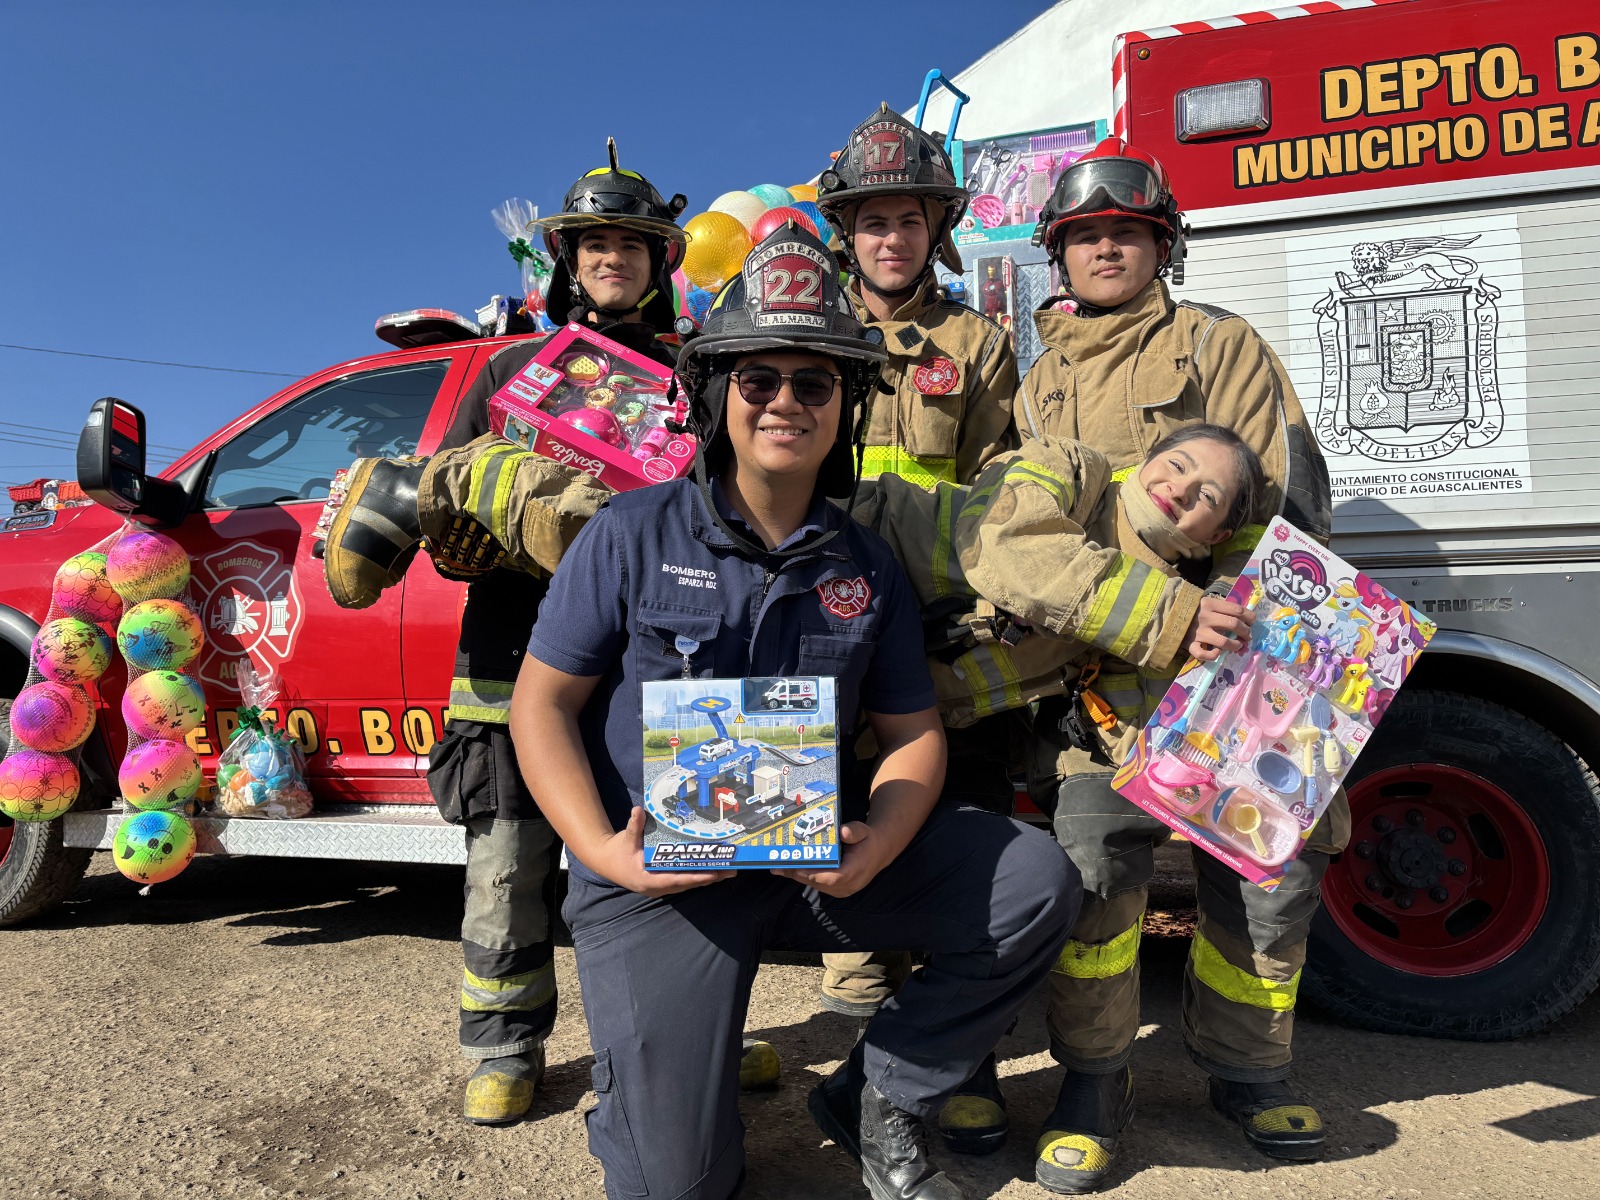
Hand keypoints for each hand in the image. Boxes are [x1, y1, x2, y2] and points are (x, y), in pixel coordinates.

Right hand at [586, 807, 733, 896]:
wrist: (605, 861)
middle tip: (731, 871)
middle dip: (709, 877)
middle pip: (687, 884)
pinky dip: (697, 877)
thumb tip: (638, 810)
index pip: (677, 879)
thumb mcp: (626, 838)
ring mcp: (660, 888)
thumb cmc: (617, 851)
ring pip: (687, 885)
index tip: (713, 873)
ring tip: (728, 872)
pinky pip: (683, 882)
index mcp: (649, 879)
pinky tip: (711, 872)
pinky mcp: (662, 885)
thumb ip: (634, 825)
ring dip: (707, 879)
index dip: (696, 876)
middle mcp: (657, 888)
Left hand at [775, 821, 891, 897]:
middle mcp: (848, 885)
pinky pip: (817, 885)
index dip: (812, 874)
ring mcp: (842, 890)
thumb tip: (843, 831)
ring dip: (797, 876)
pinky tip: (789, 869)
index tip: (796, 868)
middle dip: (797, 874)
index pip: (831, 878)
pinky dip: (804, 877)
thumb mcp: (863, 830)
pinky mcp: (837, 890)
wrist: (878, 852)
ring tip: (778, 867)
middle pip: (818, 883)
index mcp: (855, 871)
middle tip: (778, 865)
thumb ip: (854, 831)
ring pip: (815, 885)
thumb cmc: (868, 840)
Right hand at [1185, 595, 1253, 661]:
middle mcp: (1205, 617)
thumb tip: (1247, 618)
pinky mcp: (1191, 644)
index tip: (1252, 622)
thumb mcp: (1208, 603)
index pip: (1237, 610)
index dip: (1250, 617)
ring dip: (1235, 645)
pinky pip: (1202, 654)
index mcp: (1210, 604)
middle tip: (1248, 635)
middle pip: (1233, 624)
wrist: (1170, 618)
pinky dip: (1212, 656)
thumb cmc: (1194, 611)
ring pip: (1223, 641)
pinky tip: (1217, 653)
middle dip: (1246, 631)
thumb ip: (1223, 608)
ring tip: (1238, 645)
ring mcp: (1198, 632)